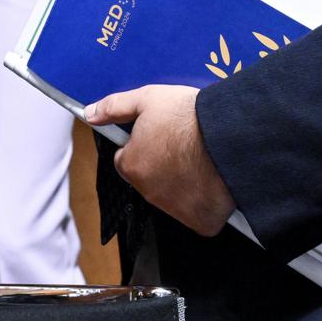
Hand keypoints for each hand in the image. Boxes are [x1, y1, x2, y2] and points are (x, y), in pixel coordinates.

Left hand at [85, 85, 234, 236]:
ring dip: (180, 184)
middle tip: (182, 147)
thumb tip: (91, 113)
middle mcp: (149, 192)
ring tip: (200, 160)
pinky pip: (197, 215)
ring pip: (171, 197)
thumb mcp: (147, 98)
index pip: (126, 160)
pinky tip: (211, 182)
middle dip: (161, 166)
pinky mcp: (200, 221)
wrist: (230, 136)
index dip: (141, 146)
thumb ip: (114, 107)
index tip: (158, 138)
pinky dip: (203, 204)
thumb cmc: (190, 117)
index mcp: (132, 165)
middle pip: (149, 179)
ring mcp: (175, 210)